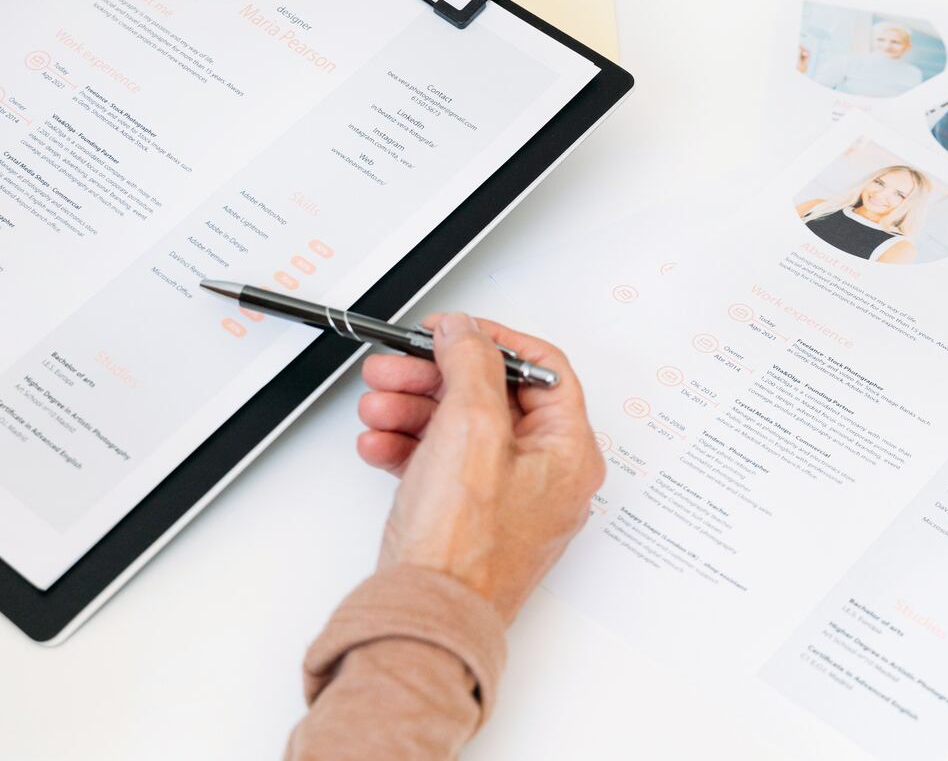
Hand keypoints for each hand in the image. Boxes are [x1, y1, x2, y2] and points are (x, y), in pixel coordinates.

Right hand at [355, 313, 603, 623]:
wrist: (424, 617)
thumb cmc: (463, 547)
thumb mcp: (471, 427)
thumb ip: (472, 364)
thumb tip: (467, 332)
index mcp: (569, 453)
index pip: (543, 370)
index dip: (493, 340)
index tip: (452, 331)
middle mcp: (547, 478)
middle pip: (493, 398)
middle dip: (437, 377)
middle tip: (397, 366)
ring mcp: (509, 503)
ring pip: (461, 430)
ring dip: (414, 409)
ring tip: (378, 405)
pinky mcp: (471, 522)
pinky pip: (443, 466)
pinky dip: (410, 448)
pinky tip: (379, 443)